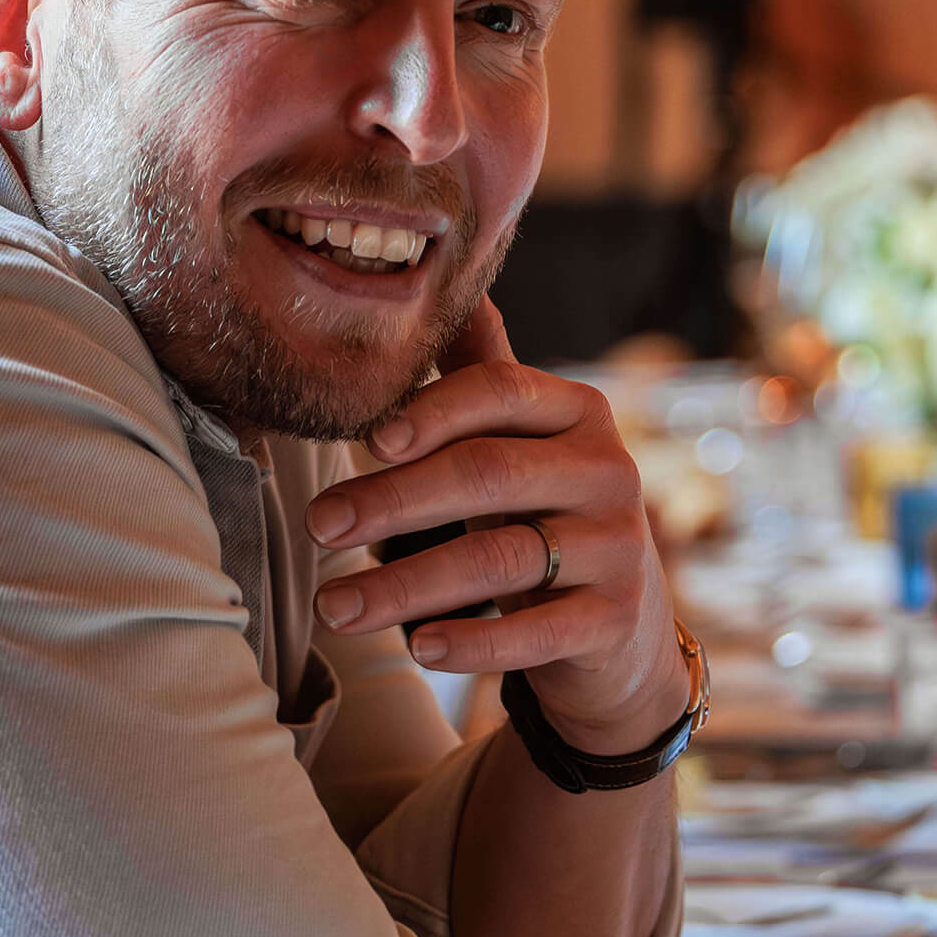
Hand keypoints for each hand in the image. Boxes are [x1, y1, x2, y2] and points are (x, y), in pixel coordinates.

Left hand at [305, 304, 687, 754]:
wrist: (619, 624)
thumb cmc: (541, 510)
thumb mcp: (518, 440)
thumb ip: (478, 372)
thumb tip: (447, 289)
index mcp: (577, 411)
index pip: (500, 392)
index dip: (432, 411)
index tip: (366, 440)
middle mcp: (607, 471)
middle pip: (487, 475)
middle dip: (392, 501)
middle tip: (317, 526)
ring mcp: (618, 548)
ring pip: (500, 560)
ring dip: (405, 585)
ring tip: (335, 607)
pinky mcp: (614, 620)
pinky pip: (536, 632)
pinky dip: (472, 642)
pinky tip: (418, 647)